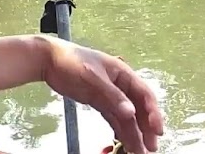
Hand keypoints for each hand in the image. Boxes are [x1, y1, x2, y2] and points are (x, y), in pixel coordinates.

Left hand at [43, 38, 164, 153]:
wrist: (47, 60)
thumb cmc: (71, 62)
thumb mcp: (92, 77)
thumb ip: (112, 95)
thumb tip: (130, 113)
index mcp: (123, 74)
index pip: (145, 95)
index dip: (153, 113)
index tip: (157, 130)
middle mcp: (120, 85)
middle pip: (138, 109)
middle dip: (145, 128)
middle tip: (150, 147)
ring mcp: (109, 95)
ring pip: (126, 117)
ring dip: (133, 133)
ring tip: (138, 151)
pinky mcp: (99, 102)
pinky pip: (114, 118)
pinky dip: (119, 130)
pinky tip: (124, 142)